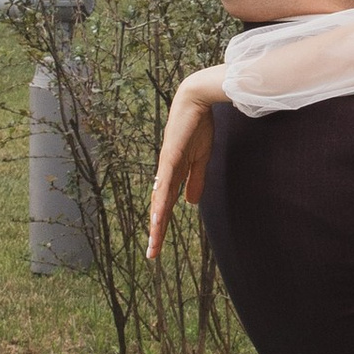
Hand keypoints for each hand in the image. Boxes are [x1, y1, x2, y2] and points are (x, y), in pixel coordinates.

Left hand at [147, 69, 225, 257]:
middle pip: (159, 207)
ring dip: (157, 221)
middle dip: (157, 231)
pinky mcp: (171, 156)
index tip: (158, 244)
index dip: (162, 225)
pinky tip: (159, 213)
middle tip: (152, 253)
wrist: (196, 100)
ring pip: (160, 199)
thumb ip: (195, 180)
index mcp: (173, 174)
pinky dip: (162, 199)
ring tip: (154, 241)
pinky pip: (166, 182)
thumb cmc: (198, 126)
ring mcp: (166, 164)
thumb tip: (189, 203)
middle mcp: (165, 172)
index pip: (166, 205)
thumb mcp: (201, 159)